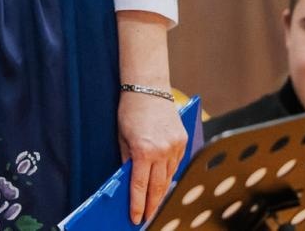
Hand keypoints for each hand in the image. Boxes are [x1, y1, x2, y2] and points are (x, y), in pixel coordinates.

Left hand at [118, 90, 186, 223]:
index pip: (140, 185)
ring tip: (155, 204)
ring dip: (162, 191)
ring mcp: (175, 146)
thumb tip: (128, 181)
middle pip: (159, 186)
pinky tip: (164, 182)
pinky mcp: (183, 141)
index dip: (138, 204)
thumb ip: (126, 160)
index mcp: (143, 150)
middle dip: (153, 204)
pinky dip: (169, 174)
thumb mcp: (121, 137)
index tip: (136, 218)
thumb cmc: (129, 110)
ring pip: (169, 177)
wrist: (148, 88)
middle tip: (148, 217)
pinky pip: (176, 164)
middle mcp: (162, 151)